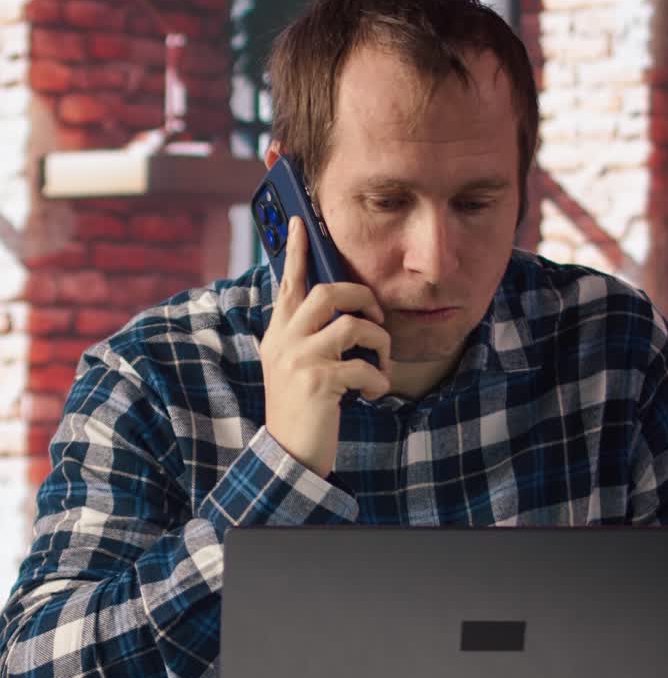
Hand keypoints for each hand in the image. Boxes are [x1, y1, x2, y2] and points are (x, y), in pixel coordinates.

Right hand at [261, 215, 391, 479]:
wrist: (289, 455)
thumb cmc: (301, 408)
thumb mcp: (293, 366)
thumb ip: (305, 336)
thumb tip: (338, 311)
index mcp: (279, 334)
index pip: (288, 283)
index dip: (296, 252)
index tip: (302, 222)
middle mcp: (284, 342)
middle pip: (326, 292)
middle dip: (360, 297)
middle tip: (376, 316)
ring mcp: (299, 361)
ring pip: (351, 326)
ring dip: (377, 342)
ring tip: (378, 363)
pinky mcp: (319, 384)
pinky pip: (363, 367)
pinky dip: (377, 380)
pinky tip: (371, 394)